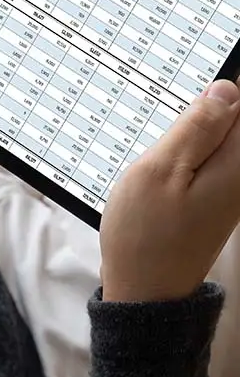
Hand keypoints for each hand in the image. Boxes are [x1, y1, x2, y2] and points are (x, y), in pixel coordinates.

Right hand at [101, 78, 239, 301]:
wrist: (146, 289)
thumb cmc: (146, 234)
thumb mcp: (160, 170)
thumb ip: (196, 127)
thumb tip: (226, 89)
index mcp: (238, 162)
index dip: (222, 87)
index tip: (189, 91)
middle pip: (236, 118)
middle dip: (207, 106)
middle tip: (170, 125)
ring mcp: (232, 187)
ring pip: (221, 135)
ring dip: (193, 128)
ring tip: (164, 144)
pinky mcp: (217, 197)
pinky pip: (211, 155)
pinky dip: (188, 148)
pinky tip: (165, 159)